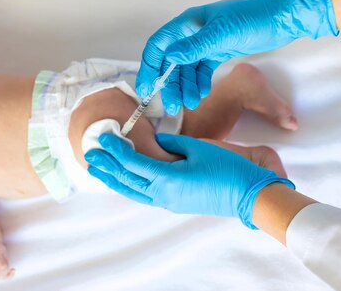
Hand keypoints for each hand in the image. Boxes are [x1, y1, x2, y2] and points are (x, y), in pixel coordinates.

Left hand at [85, 133, 294, 228]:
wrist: (251, 195)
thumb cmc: (228, 168)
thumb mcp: (198, 148)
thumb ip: (172, 143)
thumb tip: (155, 141)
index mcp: (167, 178)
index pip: (132, 162)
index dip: (115, 149)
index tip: (103, 136)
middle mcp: (163, 194)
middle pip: (127, 179)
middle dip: (107, 165)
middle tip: (89, 153)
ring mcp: (169, 201)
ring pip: (133, 191)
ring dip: (113, 179)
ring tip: (97, 170)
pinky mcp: (175, 204)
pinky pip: (144, 195)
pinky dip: (129, 187)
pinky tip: (123, 181)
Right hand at [137, 0, 337, 114]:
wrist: (284, 17)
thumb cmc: (253, 18)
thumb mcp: (222, 33)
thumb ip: (194, 46)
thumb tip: (170, 57)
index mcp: (186, 24)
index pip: (159, 47)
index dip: (150, 68)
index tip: (147, 89)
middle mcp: (191, 34)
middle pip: (171, 62)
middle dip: (170, 84)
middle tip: (172, 105)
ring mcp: (204, 44)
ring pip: (186, 70)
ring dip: (186, 87)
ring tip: (192, 103)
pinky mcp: (217, 52)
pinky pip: (201, 71)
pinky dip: (199, 83)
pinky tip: (203, 93)